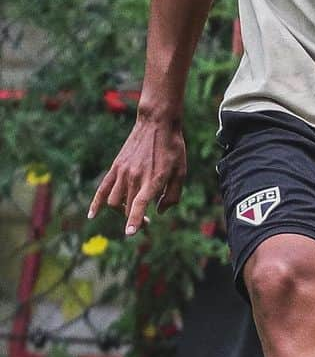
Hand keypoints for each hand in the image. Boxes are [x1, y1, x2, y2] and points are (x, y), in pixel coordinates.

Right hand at [88, 115, 186, 235]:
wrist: (157, 123)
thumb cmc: (172, 149)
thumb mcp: (181, 172)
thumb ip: (172, 195)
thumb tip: (159, 212)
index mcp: (154, 179)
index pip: (140, 204)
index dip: (135, 220)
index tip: (130, 232)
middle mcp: (136, 177)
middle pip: (127, 207)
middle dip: (135, 220)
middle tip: (147, 222)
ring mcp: (123, 172)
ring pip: (113, 201)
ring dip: (120, 212)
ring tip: (131, 211)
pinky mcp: (116, 167)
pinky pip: (102, 188)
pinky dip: (96, 203)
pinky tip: (92, 215)